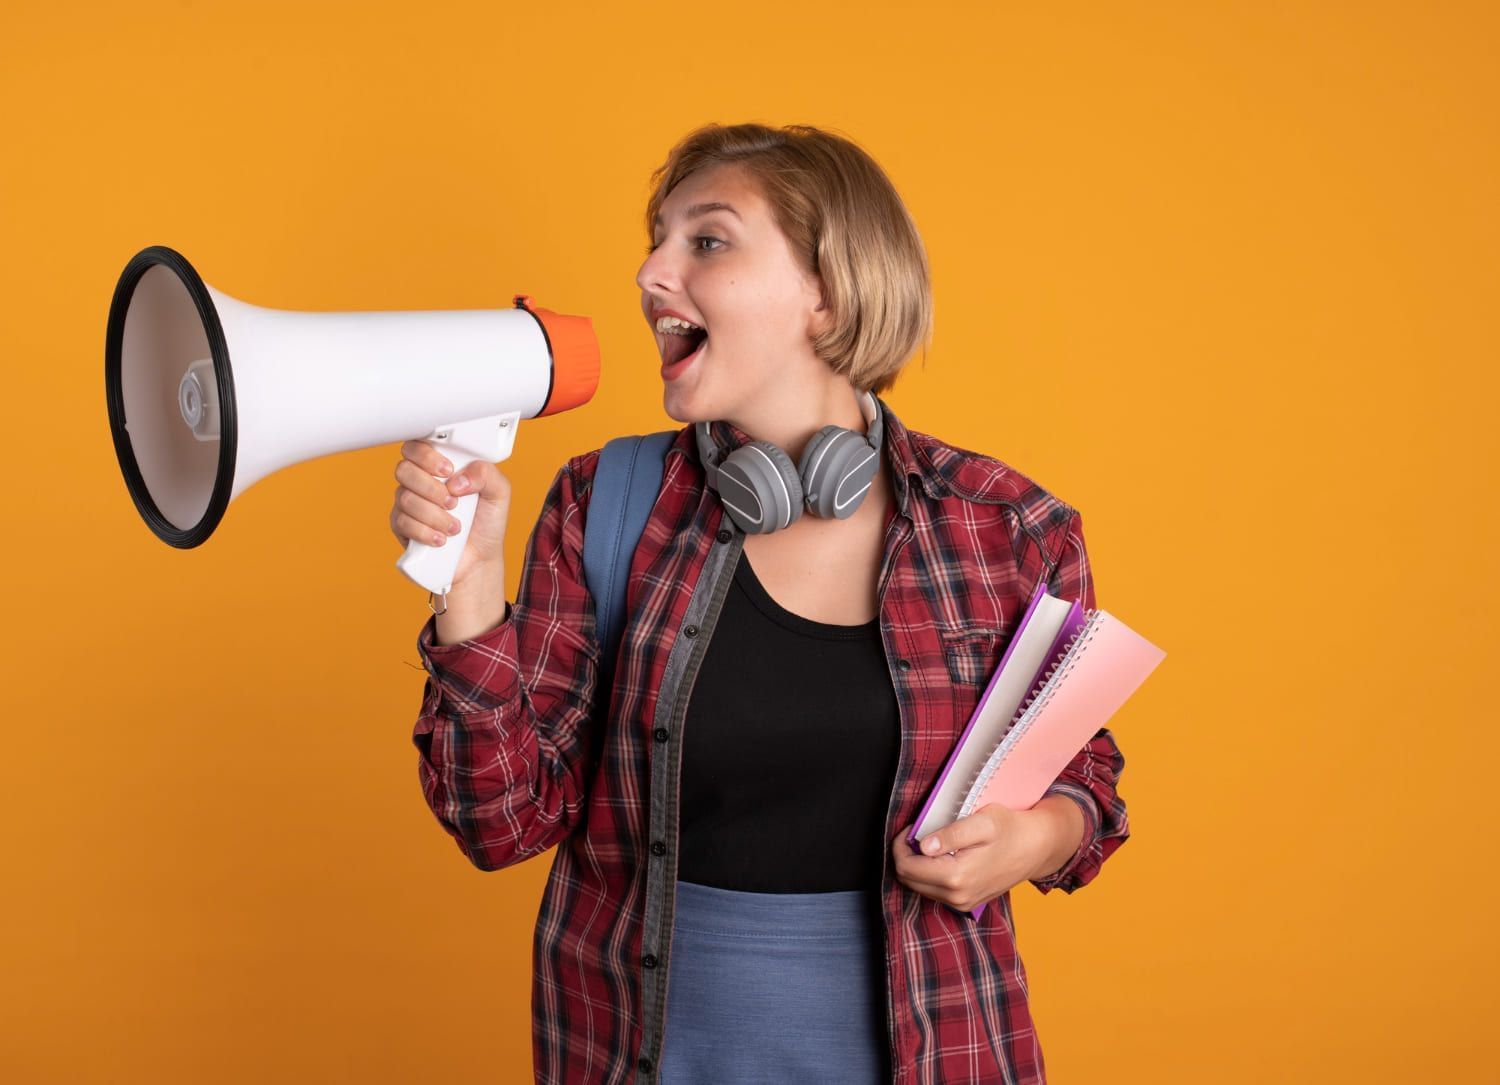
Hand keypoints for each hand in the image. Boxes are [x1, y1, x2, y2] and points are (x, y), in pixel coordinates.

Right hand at [389, 439, 511, 590]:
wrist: (479, 559)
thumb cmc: (486, 522)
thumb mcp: (499, 493)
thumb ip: (486, 474)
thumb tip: (457, 479)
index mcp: (440, 466)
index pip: (417, 446)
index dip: (427, 455)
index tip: (448, 470)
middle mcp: (420, 481)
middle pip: (404, 469)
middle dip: (432, 488)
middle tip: (454, 503)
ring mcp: (408, 503)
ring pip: (405, 498)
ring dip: (434, 515)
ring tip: (455, 527)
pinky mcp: (401, 526)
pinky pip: (402, 522)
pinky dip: (425, 532)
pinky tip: (441, 539)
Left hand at [892, 804, 1050, 912]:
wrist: (1037, 848)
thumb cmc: (1011, 830)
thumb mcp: (982, 823)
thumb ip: (951, 834)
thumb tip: (923, 845)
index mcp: (956, 877)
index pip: (906, 867)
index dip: (900, 845)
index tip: (911, 828)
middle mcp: (956, 896)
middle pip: (908, 880)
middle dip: (906, 856)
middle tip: (917, 833)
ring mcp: (961, 903)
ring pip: (919, 887)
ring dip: (917, 865)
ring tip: (930, 842)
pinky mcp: (966, 903)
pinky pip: (934, 891)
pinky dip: (930, 873)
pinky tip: (942, 856)